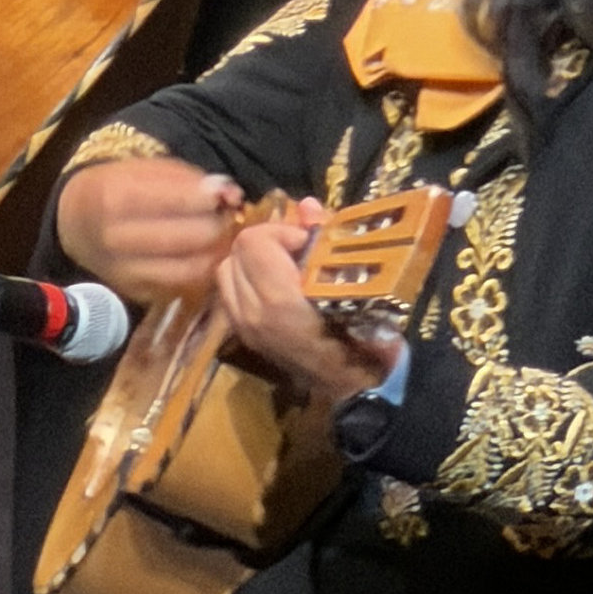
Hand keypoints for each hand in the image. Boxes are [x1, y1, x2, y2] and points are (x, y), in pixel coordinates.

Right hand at [54, 154, 246, 303]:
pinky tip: (204, 253)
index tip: (226, 193)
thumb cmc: (118, 188)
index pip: (173, 200)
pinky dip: (201, 269)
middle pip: (187, 237)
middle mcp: (115, 239)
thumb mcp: (143, 169)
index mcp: (112, 198)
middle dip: (218, 225)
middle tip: (229, 215)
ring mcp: (124, 272)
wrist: (78, 224)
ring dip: (216, 251)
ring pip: (190, 267)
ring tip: (222, 235)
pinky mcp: (136, 294)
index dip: (208, 198)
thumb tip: (231, 193)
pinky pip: (183, 285)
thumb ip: (188, 179)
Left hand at [211, 205, 396, 402]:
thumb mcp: (356, 282)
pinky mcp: (242, 336)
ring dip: (251, 262)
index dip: (282, 233)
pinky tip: (275, 285)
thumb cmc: (366, 333)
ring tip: (284, 267)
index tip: (308, 243)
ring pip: (227, 272)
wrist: (359, 387)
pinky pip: (230, 293)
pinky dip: (247, 281)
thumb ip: (325, 240)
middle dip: (265, 243)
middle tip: (297, 252)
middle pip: (236, 252)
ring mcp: (244, 328)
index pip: (254, 241)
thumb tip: (306, 206)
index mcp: (278, 300)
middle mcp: (251, 314)